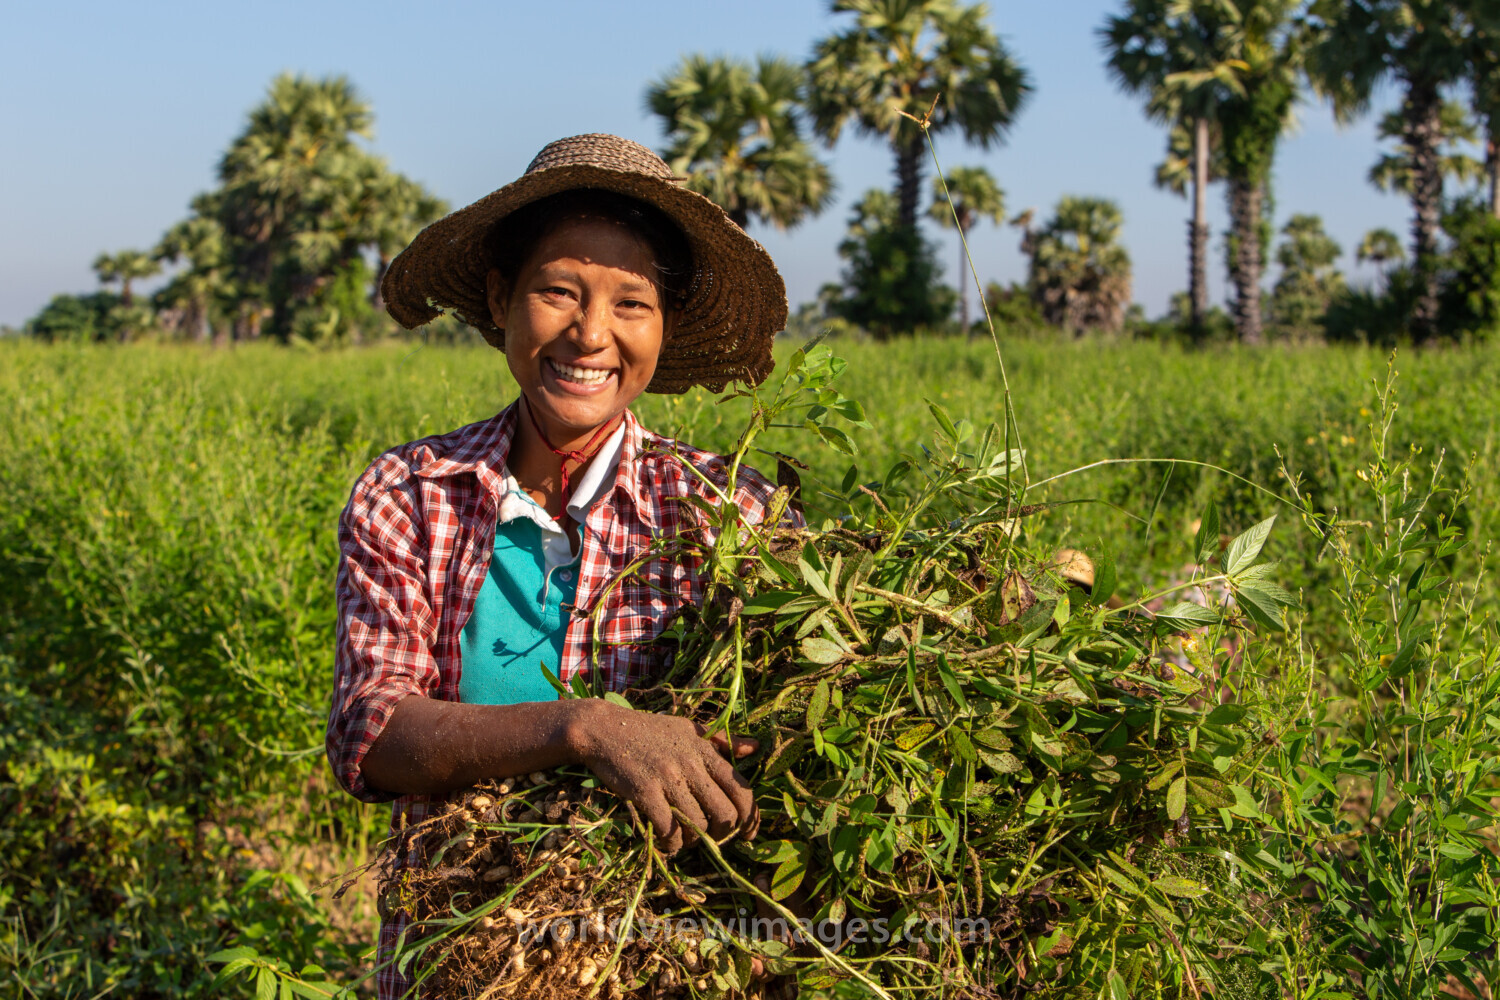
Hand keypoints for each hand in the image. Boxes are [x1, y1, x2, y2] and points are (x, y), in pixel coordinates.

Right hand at [567, 700, 758, 853]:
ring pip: (697, 825)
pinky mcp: (644, 791)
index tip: (748, 833)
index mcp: (705, 750)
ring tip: (686, 838)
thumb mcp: (690, 729)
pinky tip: (669, 843)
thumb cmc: (650, 730)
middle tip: (712, 836)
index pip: (741, 788)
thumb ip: (723, 741)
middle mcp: (691, 764)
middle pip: (725, 813)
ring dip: (694, 840)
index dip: (750, 816)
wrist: (605, 729)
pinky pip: (668, 829)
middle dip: (723, 833)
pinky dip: (672, 844)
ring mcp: (668, 778)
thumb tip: (756, 747)